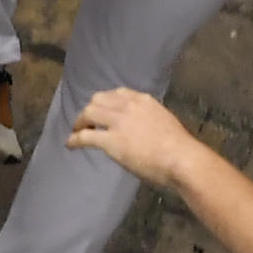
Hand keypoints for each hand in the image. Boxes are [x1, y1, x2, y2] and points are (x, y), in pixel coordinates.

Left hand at [66, 88, 197, 189]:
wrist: (182, 159)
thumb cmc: (180, 148)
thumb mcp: (164, 122)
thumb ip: (150, 120)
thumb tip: (142, 129)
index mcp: (143, 100)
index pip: (118, 93)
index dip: (106, 101)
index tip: (103, 108)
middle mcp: (127, 106)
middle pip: (98, 99)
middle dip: (90, 109)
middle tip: (87, 121)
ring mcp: (117, 122)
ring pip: (89, 113)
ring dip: (80, 122)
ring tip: (77, 131)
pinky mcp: (110, 140)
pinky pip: (85, 137)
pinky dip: (74, 139)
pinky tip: (70, 144)